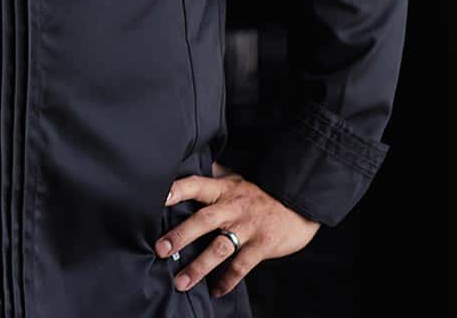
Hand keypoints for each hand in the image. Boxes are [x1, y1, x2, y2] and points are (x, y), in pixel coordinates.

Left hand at [154, 162, 320, 297]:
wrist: (299, 200)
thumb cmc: (261, 190)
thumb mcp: (236, 178)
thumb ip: (213, 177)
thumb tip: (190, 165)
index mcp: (223, 189)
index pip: (195, 185)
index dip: (177, 190)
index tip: (158, 198)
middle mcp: (232, 207)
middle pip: (203, 220)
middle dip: (180, 236)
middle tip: (160, 249)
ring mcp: (248, 227)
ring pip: (219, 248)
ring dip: (199, 266)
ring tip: (180, 282)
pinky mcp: (263, 245)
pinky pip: (241, 266)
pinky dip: (227, 281)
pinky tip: (215, 291)